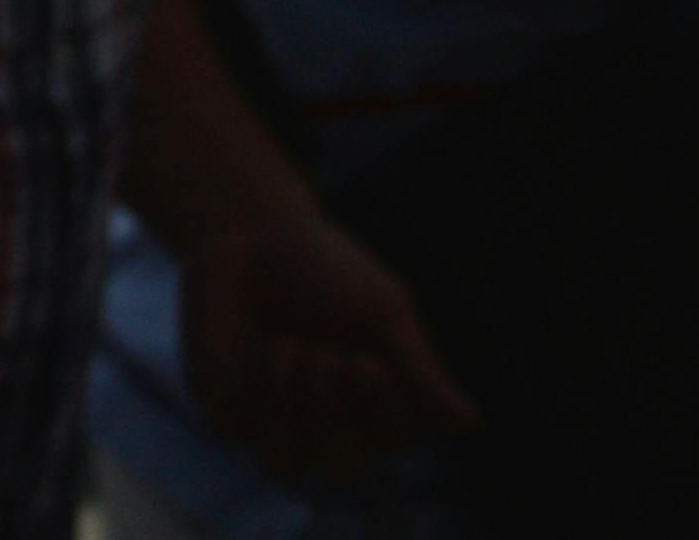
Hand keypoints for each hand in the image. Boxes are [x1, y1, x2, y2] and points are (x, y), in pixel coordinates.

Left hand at [177, 204, 474, 484]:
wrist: (251, 231)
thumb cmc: (329, 270)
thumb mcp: (383, 313)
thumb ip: (420, 372)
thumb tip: (472, 426)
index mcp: (377, 404)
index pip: (393, 440)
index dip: (381, 411)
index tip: (364, 359)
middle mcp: (329, 422)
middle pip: (344, 468)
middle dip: (333, 415)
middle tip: (324, 355)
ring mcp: (275, 418)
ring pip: (285, 463)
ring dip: (288, 409)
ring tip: (287, 347)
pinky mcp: (226, 404)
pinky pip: (234, 429)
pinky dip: (246, 391)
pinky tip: (253, 348)